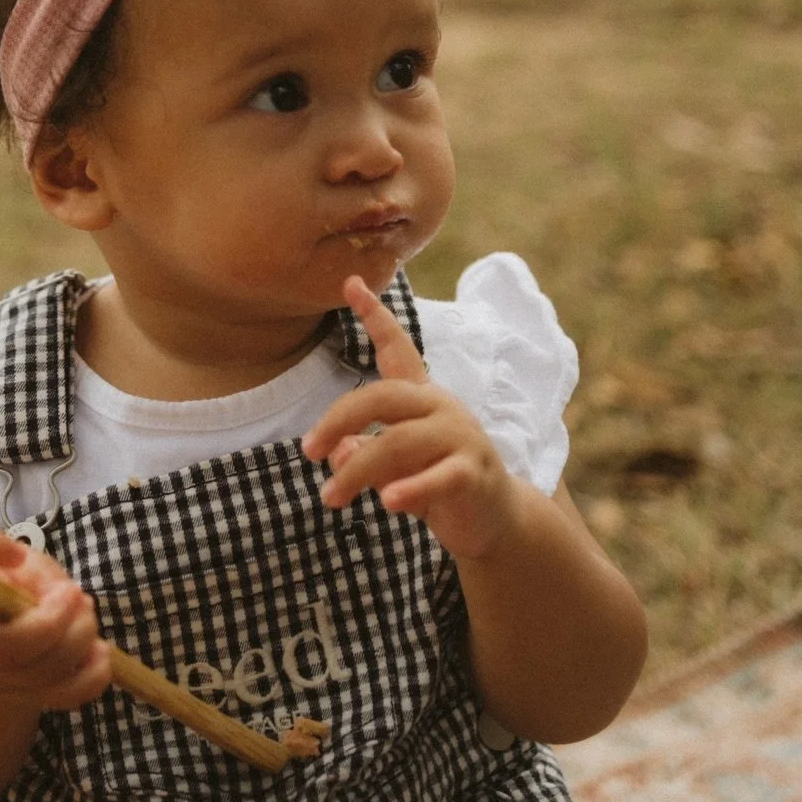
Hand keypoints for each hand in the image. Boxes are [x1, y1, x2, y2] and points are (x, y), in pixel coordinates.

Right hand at [0, 529, 112, 712]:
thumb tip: (17, 559)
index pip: (2, 644)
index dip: (46, 623)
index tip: (67, 590)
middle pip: (33, 665)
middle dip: (69, 626)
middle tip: (76, 592)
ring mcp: (7, 684)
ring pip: (53, 678)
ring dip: (83, 642)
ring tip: (85, 610)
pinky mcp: (34, 694)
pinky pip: (69, 697)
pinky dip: (93, 676)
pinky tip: (100, 653)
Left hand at [301, 275, 520, 560]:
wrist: (493, 518)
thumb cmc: (433, 481)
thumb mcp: (391, 466)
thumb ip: (362, 453)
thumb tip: (339, 453)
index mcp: (420, 396)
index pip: (397, 349)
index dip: (375, 316)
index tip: (350, 283)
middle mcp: (441, 406)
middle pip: (383, 397)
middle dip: (339, 419)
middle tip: (307, 450)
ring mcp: (461, 437)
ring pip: (399, 443)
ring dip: (358, 470)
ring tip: (329, 497)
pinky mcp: (474, 473)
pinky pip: (440, 476)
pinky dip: (412, 488)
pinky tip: (388, 502)